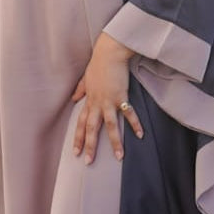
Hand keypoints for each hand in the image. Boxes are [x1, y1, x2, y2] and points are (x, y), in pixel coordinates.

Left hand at [72, 33, 143, 163]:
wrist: (109, 52)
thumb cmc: (98, 63)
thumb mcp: (86, 77)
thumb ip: (80, 89)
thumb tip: (73, 98)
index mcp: (89, 100)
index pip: (81, 123)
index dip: (78, 138)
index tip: (75, 152)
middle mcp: (97, 103)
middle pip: (92, 128)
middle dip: (90, 146)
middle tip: (88, 162)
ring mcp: (108, 100)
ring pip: (110, 126)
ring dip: (114, 142)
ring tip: (119, 157)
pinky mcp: (120, 96)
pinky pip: (128, 113)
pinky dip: (135, 124)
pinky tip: (141, 135)